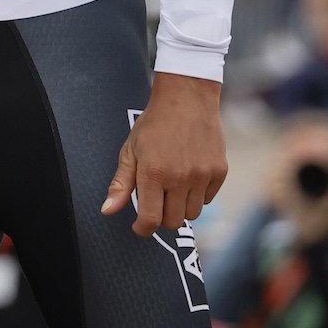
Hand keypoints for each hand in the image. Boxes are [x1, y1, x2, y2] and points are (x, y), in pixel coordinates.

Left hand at [101, 72, 227, 236]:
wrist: (187, 98)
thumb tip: (107, 211)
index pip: (151, 220)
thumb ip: (121, 184)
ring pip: (192, 214)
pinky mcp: (220, 171)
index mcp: (154, 173)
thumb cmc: (154, 124)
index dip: (143, 229)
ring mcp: (202, 175)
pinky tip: (188, 176)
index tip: (139, 226)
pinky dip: (197, 195)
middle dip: (161, 217)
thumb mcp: (130, 151)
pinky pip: (208, 199)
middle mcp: (180, 178)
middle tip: (156, 200)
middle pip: (173, 221)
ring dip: (180, 207)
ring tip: (172, 186)